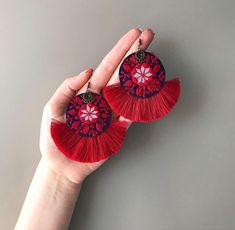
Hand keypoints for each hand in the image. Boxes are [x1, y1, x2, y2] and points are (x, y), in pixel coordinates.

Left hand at [39, 28, 154, 185]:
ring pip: (129, 92)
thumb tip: (86, 71)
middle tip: (149, 37)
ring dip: (141, 76)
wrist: (61, 165)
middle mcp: (103, 100)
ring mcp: (112, 115)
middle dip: (135, 55)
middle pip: (121, 74)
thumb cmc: (55, 138)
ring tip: (152, 61)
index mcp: (87, 92)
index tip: (133, 36)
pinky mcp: (117, 130)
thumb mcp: (53, 109)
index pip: (106, 67)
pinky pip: (130, 116)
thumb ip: (67, 89)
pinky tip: (147, 92)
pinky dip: (138, 105)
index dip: (120, 51)